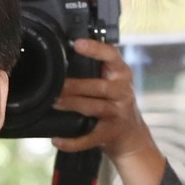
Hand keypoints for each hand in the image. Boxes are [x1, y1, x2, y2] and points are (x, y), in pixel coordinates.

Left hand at [51, 38, 165, 184]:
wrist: (131, 137)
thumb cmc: (114, 103)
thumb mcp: (112, 83)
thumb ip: (95, 71)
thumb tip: (62, 57)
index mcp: (121, 75)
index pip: (112, 56)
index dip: (96, 49)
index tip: (77, 44)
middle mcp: (123, 93)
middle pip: (98, 86)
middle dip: (75, 86)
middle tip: (55, 85)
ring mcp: (117, 114)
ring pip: (94, 108)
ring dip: (72, 105)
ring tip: (54, 103)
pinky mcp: (109, 134)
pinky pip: (89, 138)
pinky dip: (72, 141)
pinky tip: (57, 140)